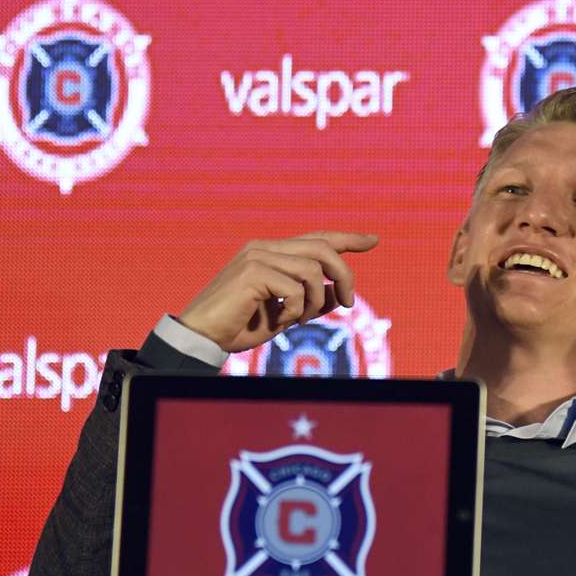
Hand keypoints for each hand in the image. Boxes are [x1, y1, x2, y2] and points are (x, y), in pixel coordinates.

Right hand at [177, 231, 378, 352]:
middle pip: (323, 248)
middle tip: (349, 302)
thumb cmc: (241, 326)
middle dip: (344, 275)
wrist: (202, 337)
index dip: (347, 238)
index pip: (316, 238)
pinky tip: (281, 321)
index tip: (373, 240)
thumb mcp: (286, 314)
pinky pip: (295, 289)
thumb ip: (311, 300)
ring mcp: (257, 256)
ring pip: (313, 270)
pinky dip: (296, 310)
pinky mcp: (252, 272)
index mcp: (271, 251)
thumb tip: (338, 291)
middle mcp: (264, 247)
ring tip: (299, 320)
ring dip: (315, 301)